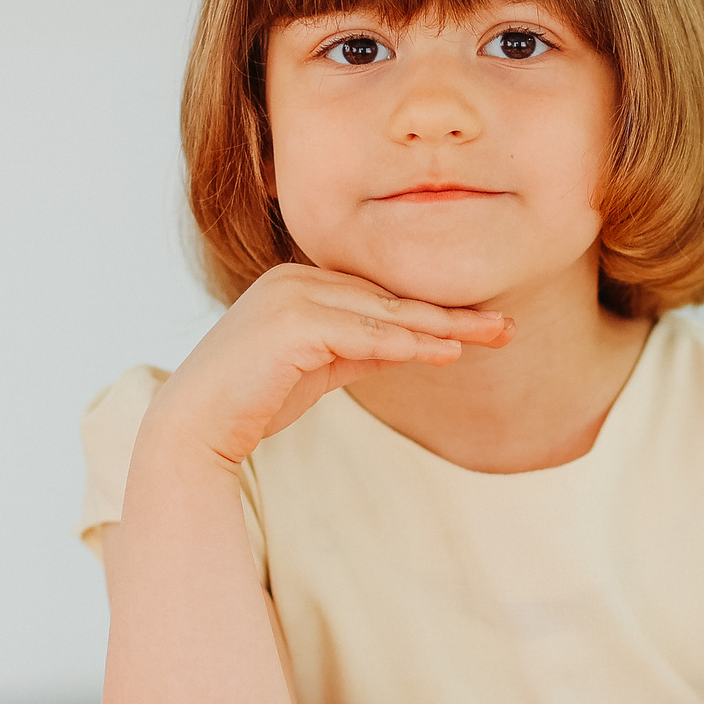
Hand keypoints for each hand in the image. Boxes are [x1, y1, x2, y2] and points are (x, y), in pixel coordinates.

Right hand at [145, 264, 514, 468]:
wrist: (196, 425)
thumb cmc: (254, 400)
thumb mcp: (321, 367)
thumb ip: (361, 348)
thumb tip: (413, 344)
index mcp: (302, 281)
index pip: (382, 296)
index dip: (435, 311)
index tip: (486, 325)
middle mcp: (297, 277)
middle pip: (390, 298)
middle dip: (452, 313)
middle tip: (508, 326)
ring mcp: (292, 295)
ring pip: (384, 313)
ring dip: (441, 326)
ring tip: (492, 335)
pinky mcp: (290, 322)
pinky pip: (362, 333)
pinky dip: (406, 342)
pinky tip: (445, 350)